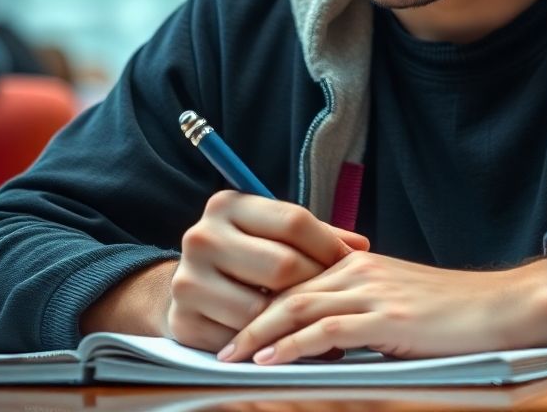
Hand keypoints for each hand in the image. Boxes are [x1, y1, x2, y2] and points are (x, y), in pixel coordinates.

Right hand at [167, 190, 369, 351]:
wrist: (188, 284)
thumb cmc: (245, 252)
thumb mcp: (271, 231)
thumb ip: (316, 234)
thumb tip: (361, 246)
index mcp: (227, 205)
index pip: (293, 222)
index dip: (329, 245)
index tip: (350, 261)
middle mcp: (202, 238)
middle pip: (281, 265)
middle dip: (316, 283)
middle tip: (335, 294)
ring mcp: (189, 281)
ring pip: (263, 307)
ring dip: (294, 319)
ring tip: (315, 318)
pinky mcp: (184, 322)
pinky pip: (242, 337)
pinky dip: (268, 341)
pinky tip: (284, 337)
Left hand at [218, 252, 546, 363]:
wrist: (494, 308)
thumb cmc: (448, 311)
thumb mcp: (396, 300)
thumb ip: (359, 309)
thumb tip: (323, 336)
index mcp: (359, 264)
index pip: (298, 279)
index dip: (262, 302)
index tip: (234, 324)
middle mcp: (359, 270)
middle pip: (288, 290)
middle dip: (249, 318)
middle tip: (220, 345)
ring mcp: (372, 292)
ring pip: (299, 307)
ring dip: (259, 333)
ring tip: (231, 355)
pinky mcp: (385, 318)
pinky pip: (326, 330)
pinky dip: (291, 345)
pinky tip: (270, 359)